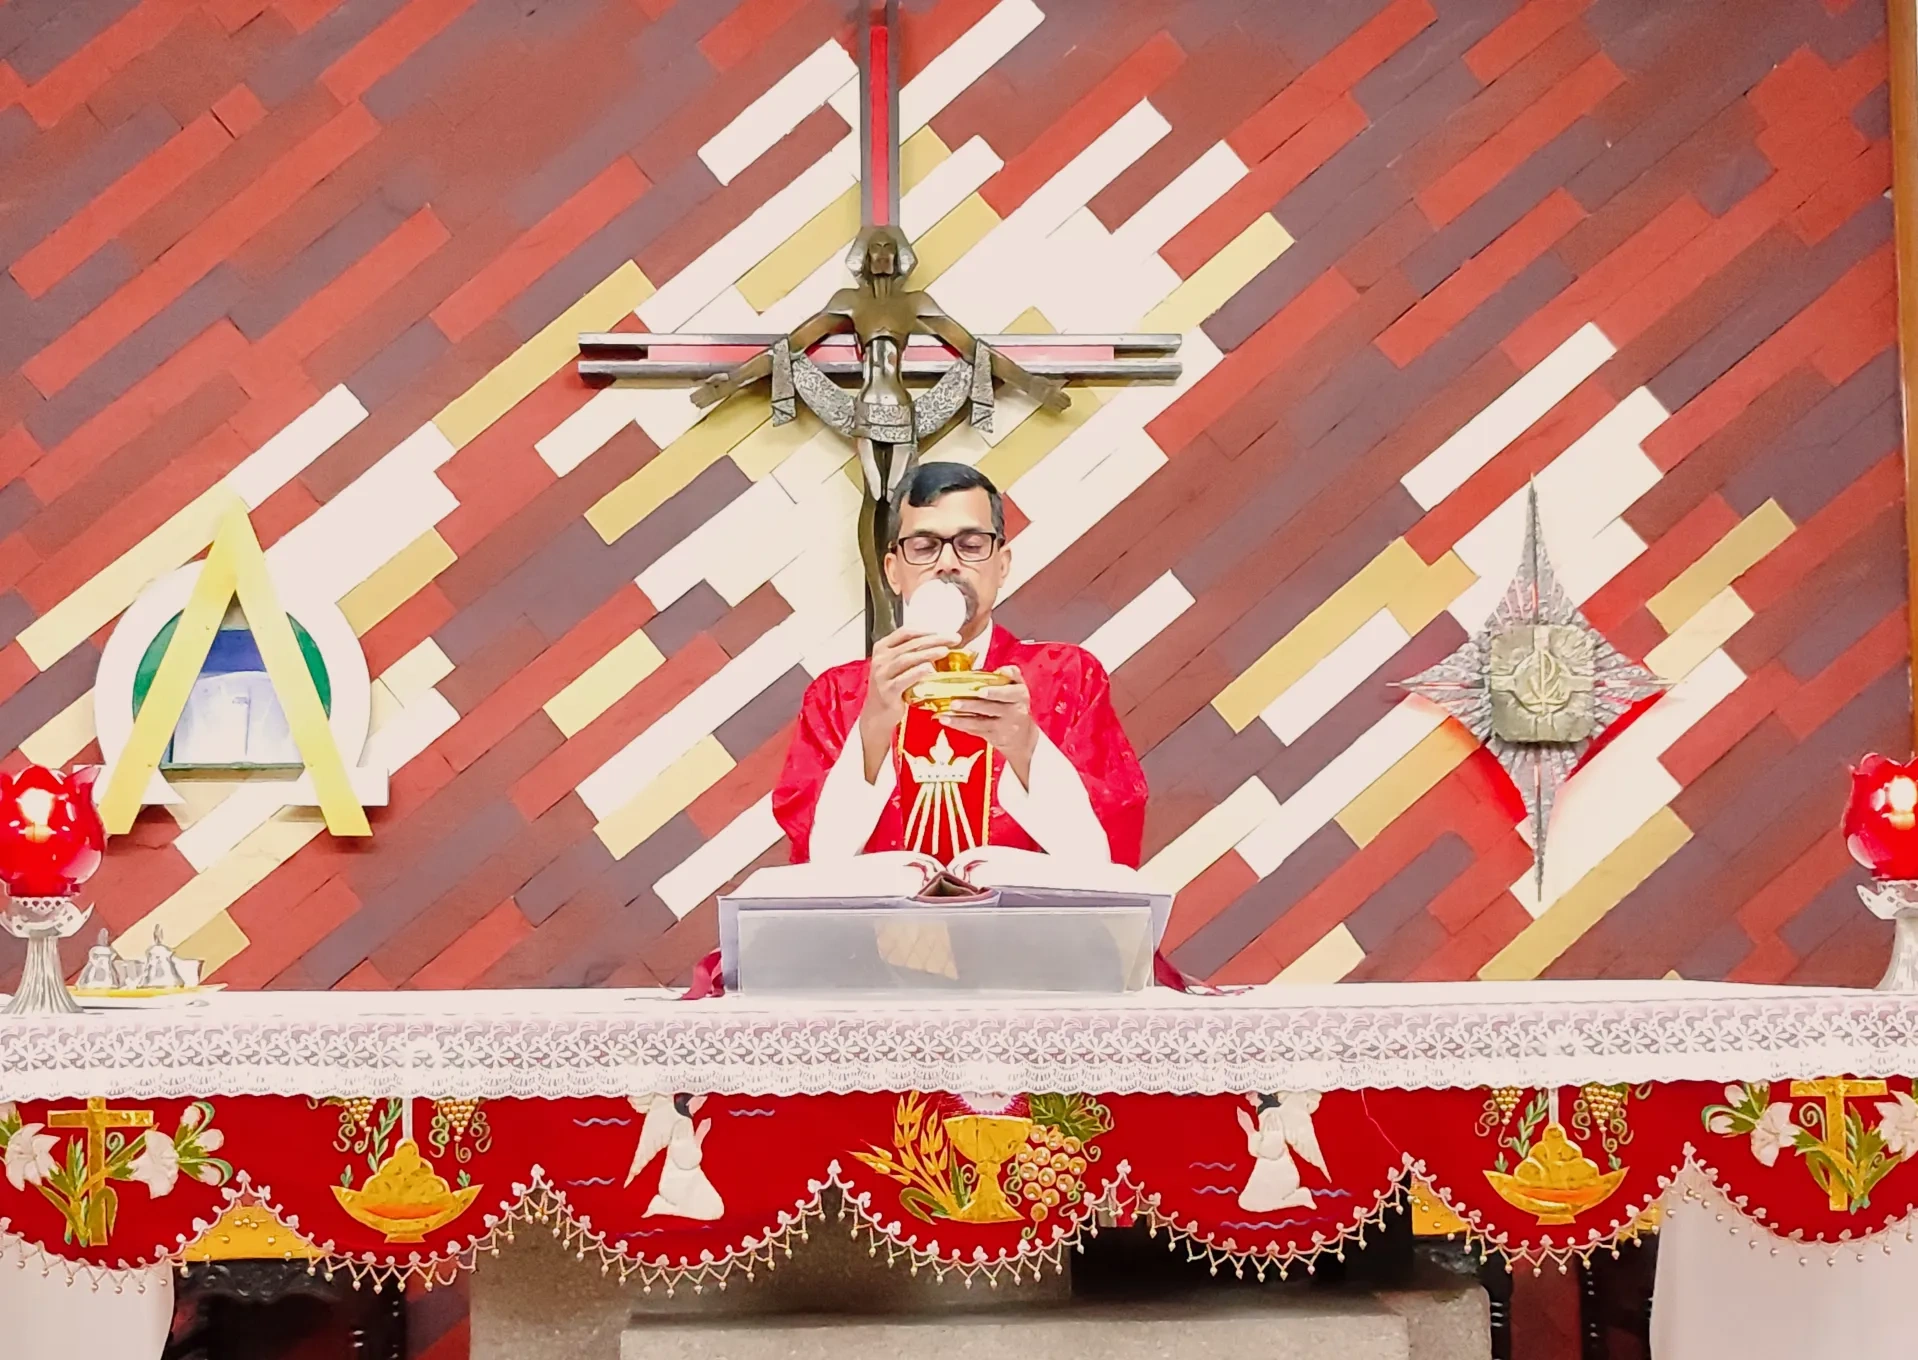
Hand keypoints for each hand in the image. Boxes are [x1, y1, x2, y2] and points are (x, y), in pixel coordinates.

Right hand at [859, 626, 960, 776]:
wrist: (877, 714)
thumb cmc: (890, 688)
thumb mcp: (897, 667)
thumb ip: (912, 654)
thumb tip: (941, 644)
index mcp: (882, 648)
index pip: (905, 632)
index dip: (926, 630)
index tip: (944, 632)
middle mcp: (880, 659)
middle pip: (910, 643)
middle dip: (934, 639)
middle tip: (953, 639)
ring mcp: (882, 675)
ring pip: (907, 658)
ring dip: (928, 653)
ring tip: (945, 651)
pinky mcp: (888, 690)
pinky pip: (905, 678)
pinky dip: (919, 672)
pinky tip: (932, 669)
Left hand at [939, 665, 1036, 780]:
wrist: (1023, 736)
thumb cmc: (1016, 704)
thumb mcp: (1019, 688)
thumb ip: (1012, 674)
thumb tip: (1002, 670)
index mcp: (1020, 696)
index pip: (1008, 693)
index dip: (994, 692)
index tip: (980, 691)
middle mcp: (1014, 712)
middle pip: (990, 708)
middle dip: (971, 706)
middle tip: (954, 703)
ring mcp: (1003, 727)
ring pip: (979, 722)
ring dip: (960, 718)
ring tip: (944, 715)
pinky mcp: (993, 737)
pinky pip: (974, 730)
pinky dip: (959, 725)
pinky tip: (946, 720)